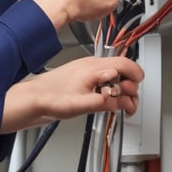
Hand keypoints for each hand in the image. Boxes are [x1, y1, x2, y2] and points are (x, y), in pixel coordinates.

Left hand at [0, 56, 143, 133]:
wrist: (34, 99)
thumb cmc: (52, 98)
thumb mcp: (81, 105)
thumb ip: (104, 101)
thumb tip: (122, 99)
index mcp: (94, 68)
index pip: (125, 64)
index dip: (136, 77)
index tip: (137, 92)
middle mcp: (92, 67)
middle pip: (123, 71)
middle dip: (130, 88)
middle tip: (128, 104)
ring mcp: (88, 72)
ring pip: (114, 77)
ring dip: (122, 91)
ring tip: (121, 107)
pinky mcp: (84, 80)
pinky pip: (105, 81)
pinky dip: (112, 91)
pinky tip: (109, 103)